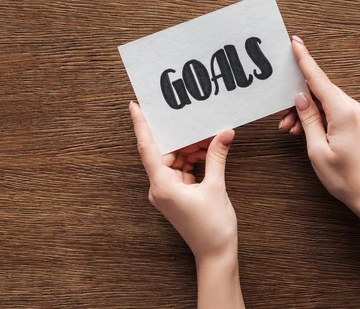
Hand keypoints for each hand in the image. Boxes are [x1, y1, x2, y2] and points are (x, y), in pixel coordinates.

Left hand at [129, 101, 237, 260]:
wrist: (215, 254)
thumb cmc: (212, 227)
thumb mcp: (216, 187)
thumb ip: (217, 157)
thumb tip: (224, 133)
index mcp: (162, 185)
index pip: (147, 148)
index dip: (140, 125)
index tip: (135, 105)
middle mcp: (160, 188)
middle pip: (165, 151)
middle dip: (182, 136)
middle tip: (196, 120)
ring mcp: (168, 192)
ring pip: (175, 160)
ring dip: (191, 149)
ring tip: (210, 138)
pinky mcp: (177, 195)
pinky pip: (182, 170)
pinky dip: (194, 160)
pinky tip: (209, 152)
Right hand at [284, 36, 359, 211]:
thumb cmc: (343, 176)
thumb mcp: (317, 149)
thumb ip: (308, 119)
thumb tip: (300, 97)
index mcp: (343, 113)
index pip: (318, 80)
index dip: (305, 60)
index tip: (295, 42)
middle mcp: (351, 108)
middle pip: (318, 90)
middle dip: (296, 99)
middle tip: (280, 114)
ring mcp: (354, 113)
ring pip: (322, 100)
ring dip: (303, 110)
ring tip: (288, 128)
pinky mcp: (352, 120)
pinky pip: (329, 109)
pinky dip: (313, 115)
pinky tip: (300, 129)